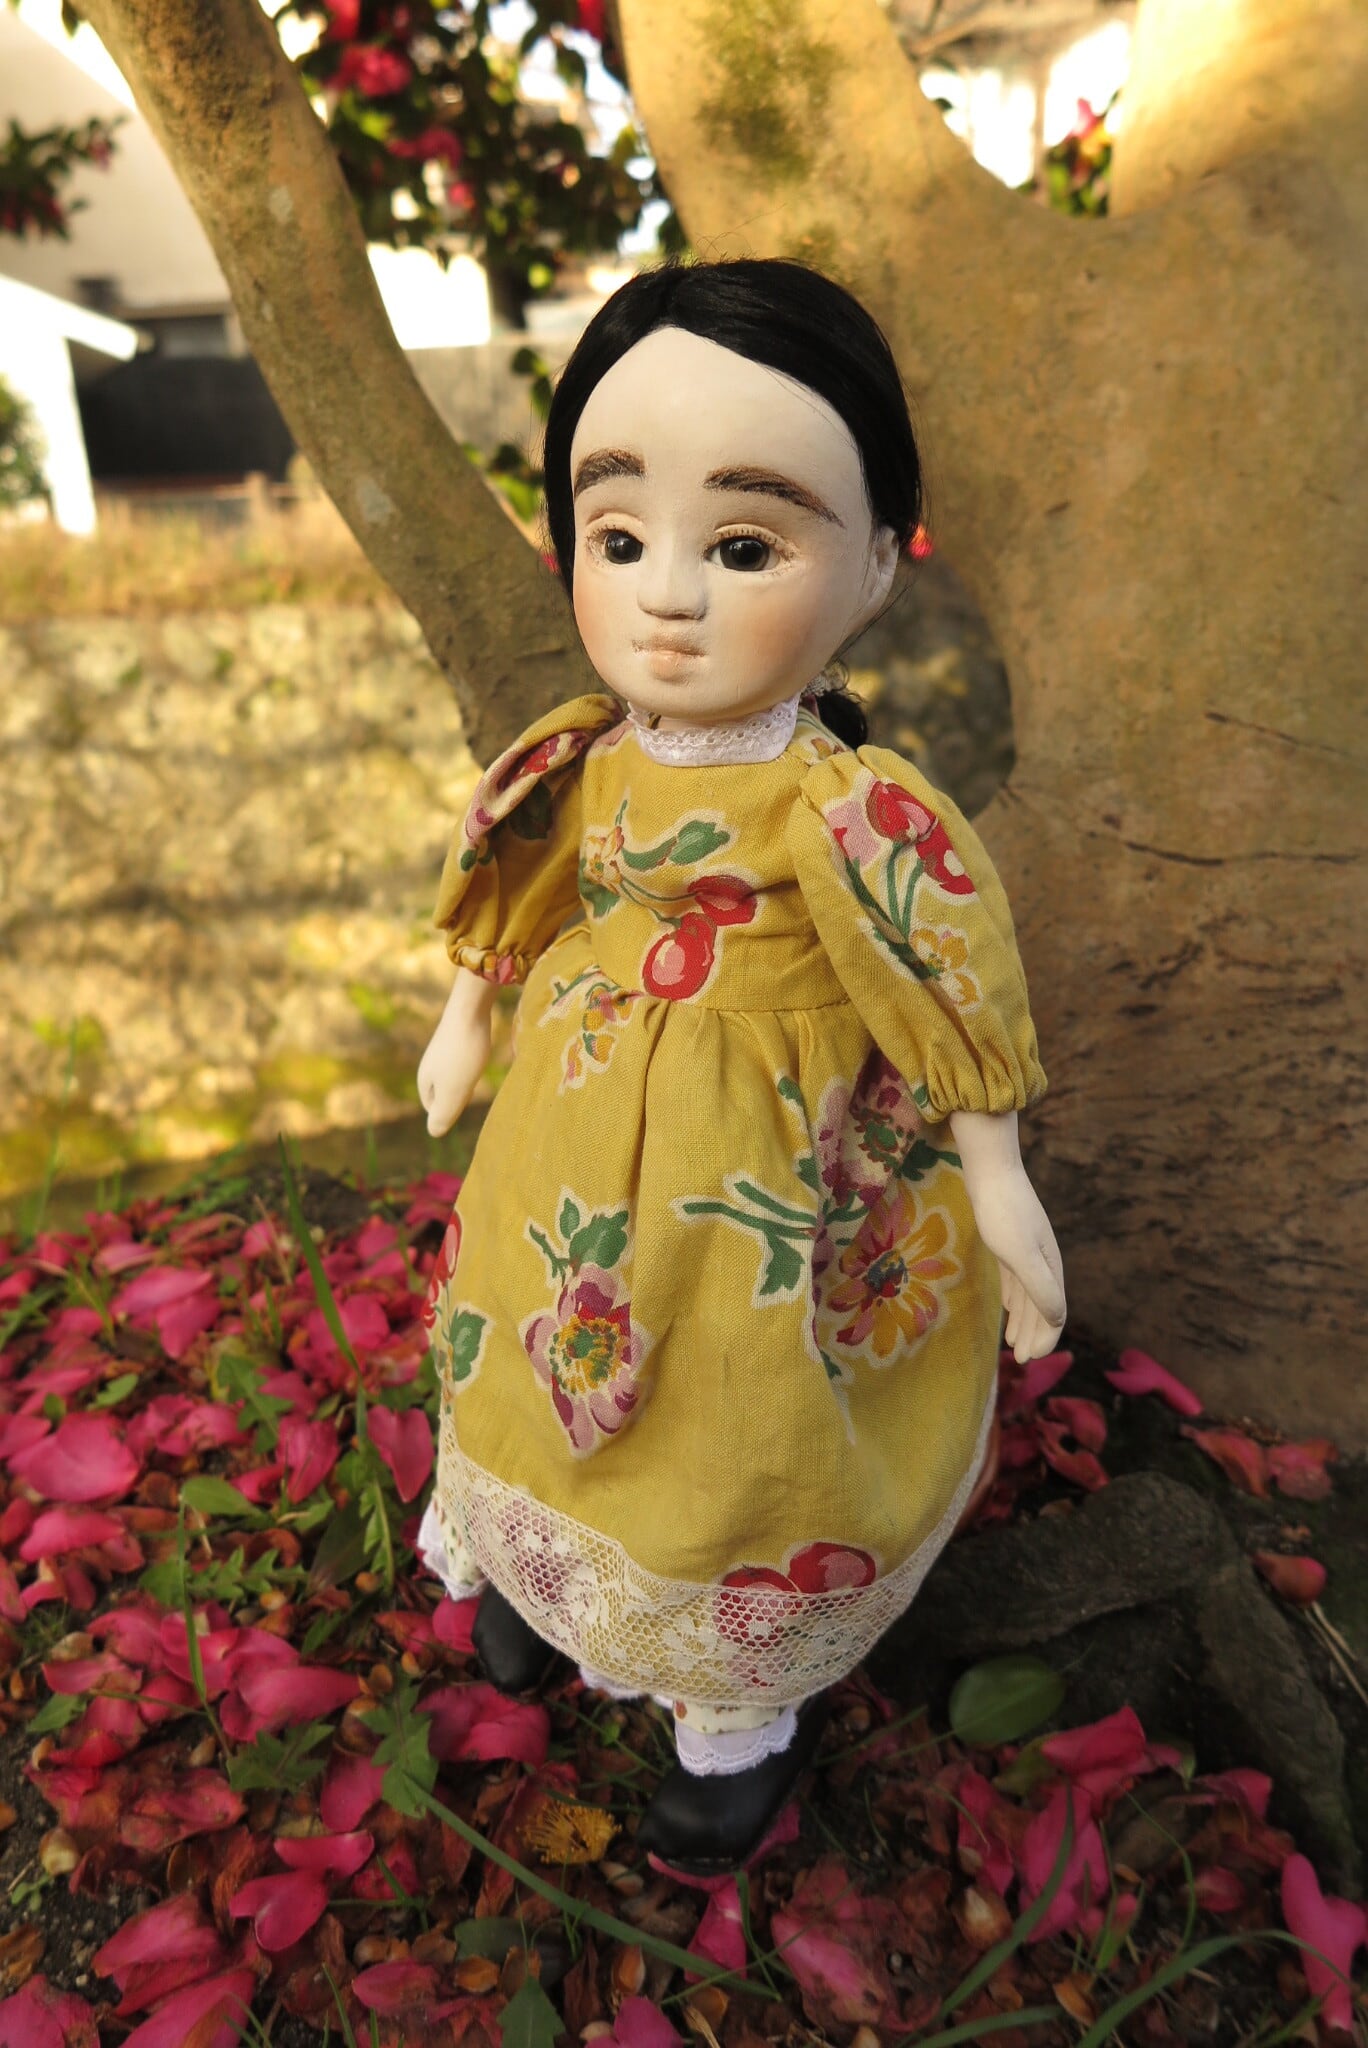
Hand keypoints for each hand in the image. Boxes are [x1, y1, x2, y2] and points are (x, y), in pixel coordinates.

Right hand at [418, 969, 496, 1135]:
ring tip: (476, 1069)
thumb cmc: (463, 1054)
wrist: (469, 1009)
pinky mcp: (455, 1037)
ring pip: (453, 1076)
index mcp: (424, 1080)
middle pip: (443, 1092)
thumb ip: (444, 1114)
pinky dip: (471, 1062)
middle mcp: (429, 1064)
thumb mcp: (454, 1091)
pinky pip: (461, 1059)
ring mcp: (441, 1050)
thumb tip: (435, 1133)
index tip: (464, 1096)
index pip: (432, 1108)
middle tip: (472, 1084)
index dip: (450, 1110)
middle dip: (458, 1095)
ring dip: (466, 1079)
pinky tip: (481, 1054)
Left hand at [948, 1110, 1065, 1362]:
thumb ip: (1040, 1288)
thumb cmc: (1004, 1214)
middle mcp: (1043, 1261)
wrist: (991, 1172)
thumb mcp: (1021, 1256)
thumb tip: (1058, 1318)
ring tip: (1014, 1343)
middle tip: (1021, 1359)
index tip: (1030, 1358)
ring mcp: (1027, 1250)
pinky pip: (1015, 1279)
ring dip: (1023, 1320)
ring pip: (1028, 1295)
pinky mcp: (1009, 1241)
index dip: (1045, 1337)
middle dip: (1034, 1334)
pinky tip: (1007, 1308)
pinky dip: (1013, 1299)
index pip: (1054, 1311)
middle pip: (1042, 1306)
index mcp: (1051, 1266)